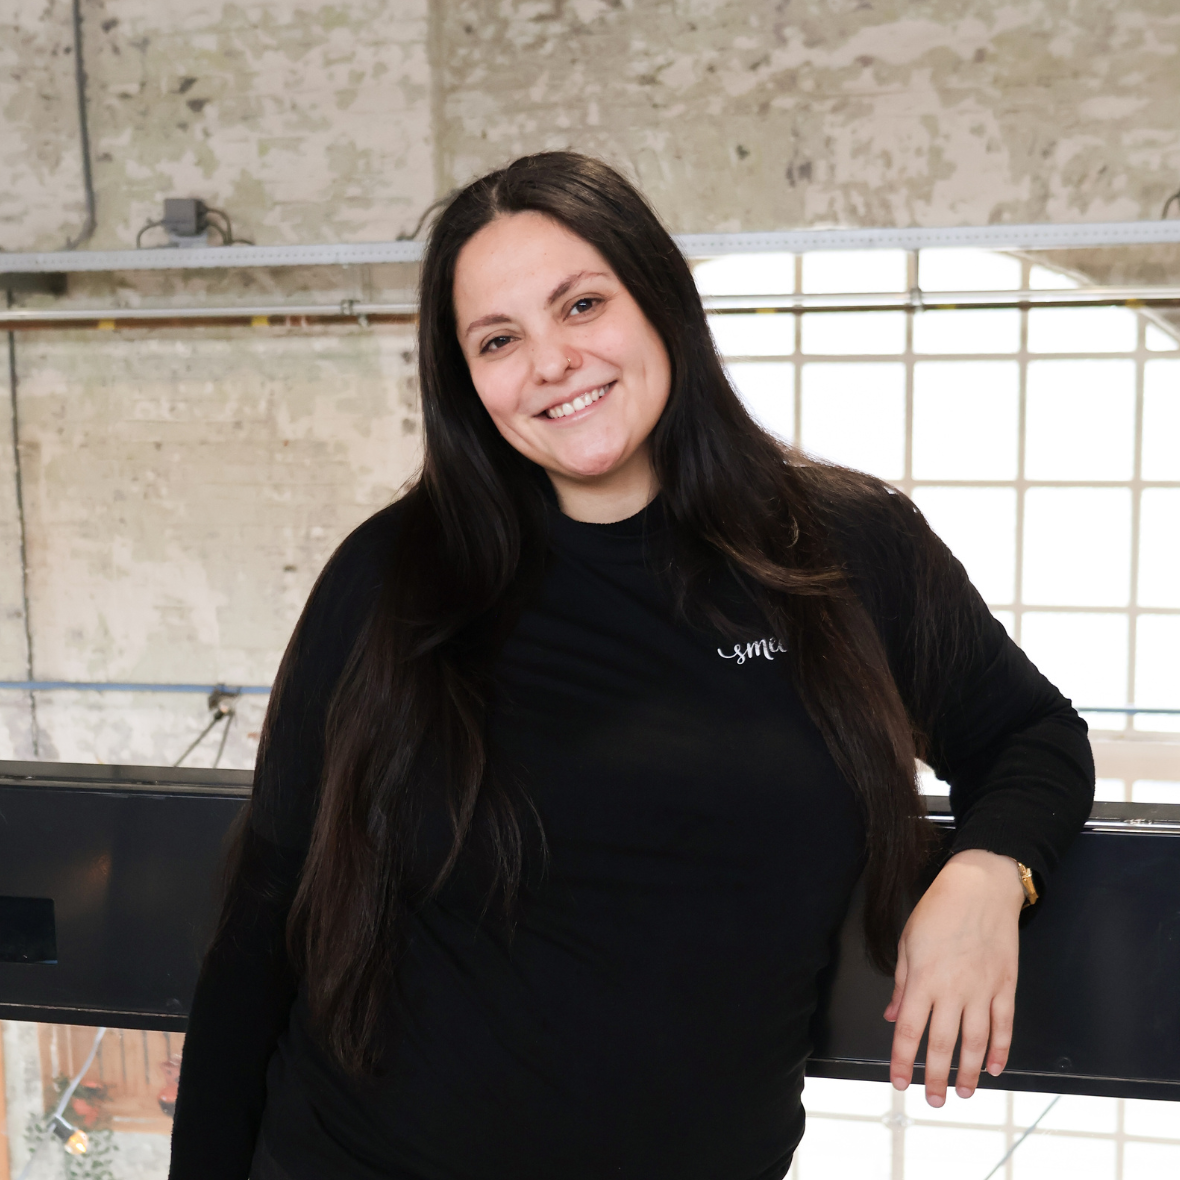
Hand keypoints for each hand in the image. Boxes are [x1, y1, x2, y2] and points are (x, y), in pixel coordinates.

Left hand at [884, 848, 1023, 1106]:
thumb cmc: (938, 910)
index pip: (910, 1030)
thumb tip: (894, 1017)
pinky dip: (1001, 1049)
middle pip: (942, 1044)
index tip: (898, 1082)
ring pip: (976, 1042)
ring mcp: (982, 990)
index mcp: (924, 978)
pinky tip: (996, 1068)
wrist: (980, 888)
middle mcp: (953, 990)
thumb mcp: (908, 941)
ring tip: (964, 1093)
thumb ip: (902, 984)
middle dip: (935, 1077)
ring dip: (970, 1071)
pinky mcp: (1006, 985)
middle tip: (932, 1101)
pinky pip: (1004, 1026)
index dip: (902, 1060)